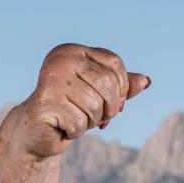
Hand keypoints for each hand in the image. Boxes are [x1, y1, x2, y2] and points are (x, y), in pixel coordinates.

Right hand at [10, 43, 150, 159]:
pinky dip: (77, 131)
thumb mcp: (99, 95)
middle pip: (108, 84)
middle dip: (110, 108)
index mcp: (73, 51)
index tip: (115, 103)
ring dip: (92, 121)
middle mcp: (61, 60)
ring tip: (76, 120)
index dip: (122, 87)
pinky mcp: (46, 101)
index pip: (114, 63)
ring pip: (95, 105)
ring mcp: (51, 79)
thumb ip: (120, 87)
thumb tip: (146, 81)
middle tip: (98, 117)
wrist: (37, 131)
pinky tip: (64, 127)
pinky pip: (79, 122)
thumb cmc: (70, 109)